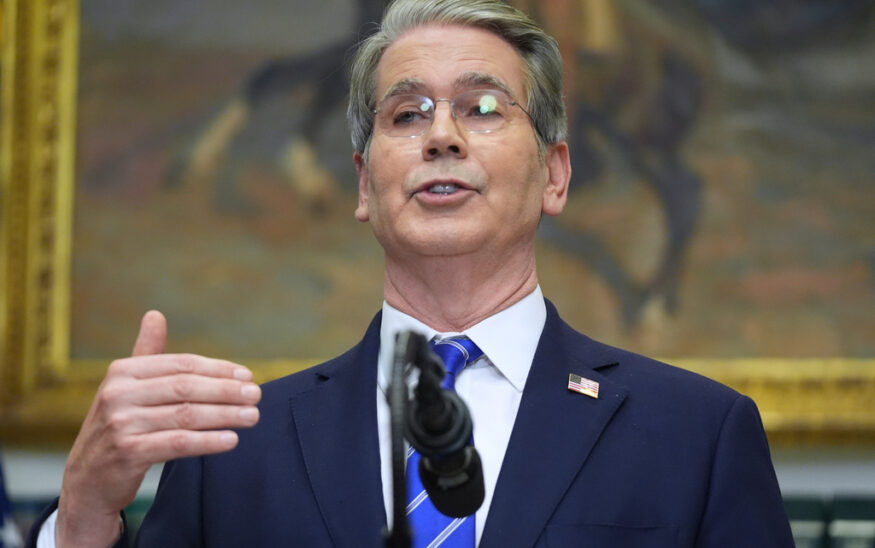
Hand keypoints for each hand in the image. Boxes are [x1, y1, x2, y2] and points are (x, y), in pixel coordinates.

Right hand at [55, 311, 261, 546]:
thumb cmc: (117, 426)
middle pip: (186, 387)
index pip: (182, 364)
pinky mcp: (128, 453)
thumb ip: (146, 353)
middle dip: (227, 390)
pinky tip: (231, 439)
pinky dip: (208, 441)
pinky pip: (178, 443)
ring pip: (186, 415)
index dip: (218, 369)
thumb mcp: (126, 387)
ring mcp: (121, 424)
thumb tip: (155, 314)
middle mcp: (118, 394)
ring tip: (252, 416)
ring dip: (225, 415)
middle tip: (256, 395)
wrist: (87, 479)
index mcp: (122, 372)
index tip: (247, 375)